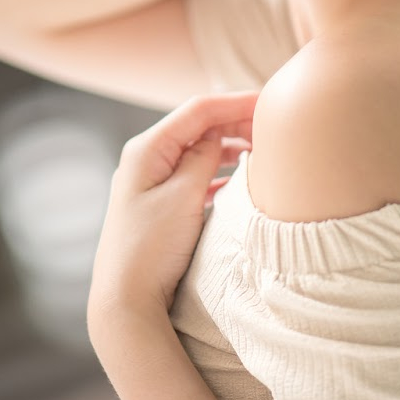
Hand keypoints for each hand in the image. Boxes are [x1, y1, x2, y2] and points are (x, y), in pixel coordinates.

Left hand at [90, 91, 257, 319]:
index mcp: (147, 149)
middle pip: (198, 127)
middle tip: (275, 126)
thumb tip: (217, 135)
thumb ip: (203, 159)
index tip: (270, 100)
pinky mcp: (160, 205)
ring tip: (264, 149)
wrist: (125, 299)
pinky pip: (196, 177)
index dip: (236, 102)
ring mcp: (152, 182)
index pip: (198, 110)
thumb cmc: (149, 248)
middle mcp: (146, 159)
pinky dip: (220, 173)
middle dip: (236, 122)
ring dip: (230, 147)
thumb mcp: (183, 197)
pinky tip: (241, 178)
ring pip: (199, 152)